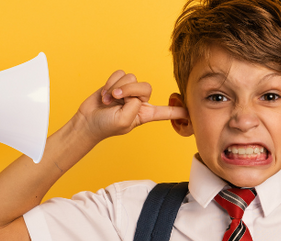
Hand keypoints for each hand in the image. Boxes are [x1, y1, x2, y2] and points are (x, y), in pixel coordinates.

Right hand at [73, 70, 188, 142]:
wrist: (87, 122)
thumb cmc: (105, 126)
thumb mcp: (124, 121)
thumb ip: (134, 106)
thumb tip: (134, 93)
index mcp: (146, 114)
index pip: (167, 112)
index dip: (179, 111)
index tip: (193, 112)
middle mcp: (139, 102)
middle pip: (146, 87)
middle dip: (129, 90)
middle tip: (116, 99)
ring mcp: (128, 92)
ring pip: (131, 78)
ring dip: (116, 88)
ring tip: (108, 100)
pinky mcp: (117, 83)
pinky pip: (119, 74)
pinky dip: (110, 82)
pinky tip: (104, 94)